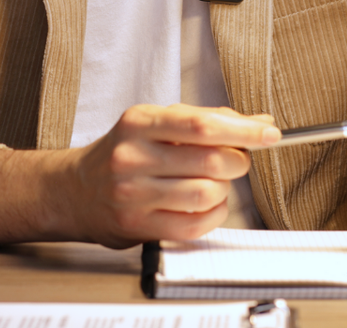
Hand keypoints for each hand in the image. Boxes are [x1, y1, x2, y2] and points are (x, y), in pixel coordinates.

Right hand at [66, 104, 278, 246]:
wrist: (77, 190)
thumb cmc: (124, 152)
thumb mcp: (156, 123)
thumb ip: (206, 119)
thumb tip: (259, 122)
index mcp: (139, 123)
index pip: (201, 124)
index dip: (243, 130)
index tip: (269, 133)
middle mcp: (133, 157)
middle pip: (210, 160)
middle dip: (237, 160)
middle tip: (236, 159)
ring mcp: (133, 194)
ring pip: (207, 193)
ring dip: (224, 189)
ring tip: (215, 182)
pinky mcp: (138, 226)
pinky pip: (195, 225)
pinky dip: (214, 215)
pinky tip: (207, 206)